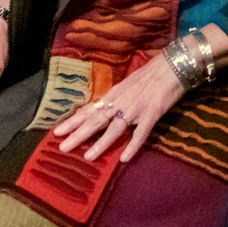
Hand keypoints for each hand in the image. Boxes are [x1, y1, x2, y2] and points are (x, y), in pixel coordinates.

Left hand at [51, 54, 184, 163]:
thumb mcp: (126, 85)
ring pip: (114, 130)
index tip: (57, 132)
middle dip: (78, 135)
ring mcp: (134, 110)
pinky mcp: (151, 115)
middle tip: (62, 147)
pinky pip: (140, 134)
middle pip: (94, 121)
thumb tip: (103, 108)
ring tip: (88, 157)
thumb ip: (115, 99)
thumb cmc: (149, 75)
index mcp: (112, 96)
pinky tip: (124, 158)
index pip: (88, 111)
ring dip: (100, 144)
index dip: (72, 122)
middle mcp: (119, 103)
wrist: (171, 67)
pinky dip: (132, 146)